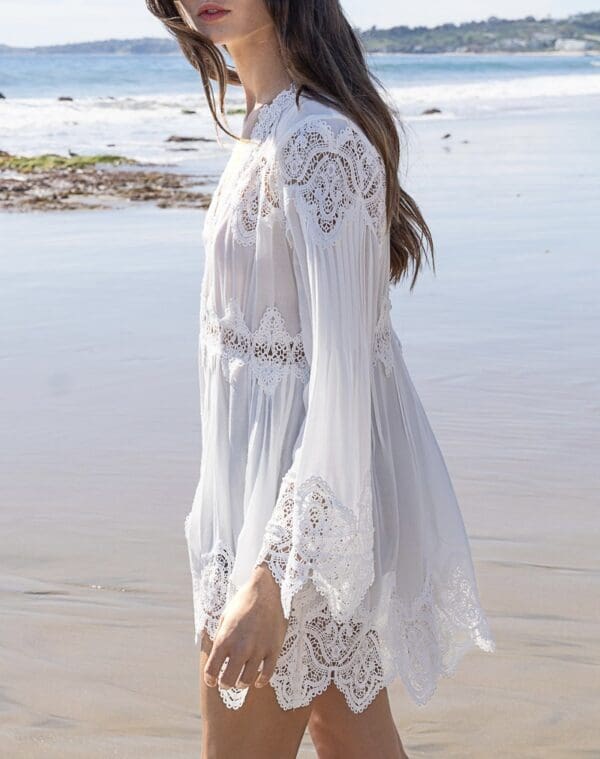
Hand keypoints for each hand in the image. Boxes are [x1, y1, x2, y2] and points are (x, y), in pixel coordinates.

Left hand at [203, 562, 287, 690]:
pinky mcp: (274, 649)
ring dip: (241, 684)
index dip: (210, 679)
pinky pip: (267, 673)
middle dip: (225, 684)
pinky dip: (261, 681)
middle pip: (228, 680)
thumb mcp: (224, 619)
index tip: (212, 680)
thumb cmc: (242, 603)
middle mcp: (241, 647)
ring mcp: (259, 649)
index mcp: (225, 639)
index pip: (212, 671)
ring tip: (240, 681)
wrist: (265, 590)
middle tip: (226, 682)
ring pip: (247, 680)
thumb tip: (217, 659)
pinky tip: (257, 681)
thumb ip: (220, 640)